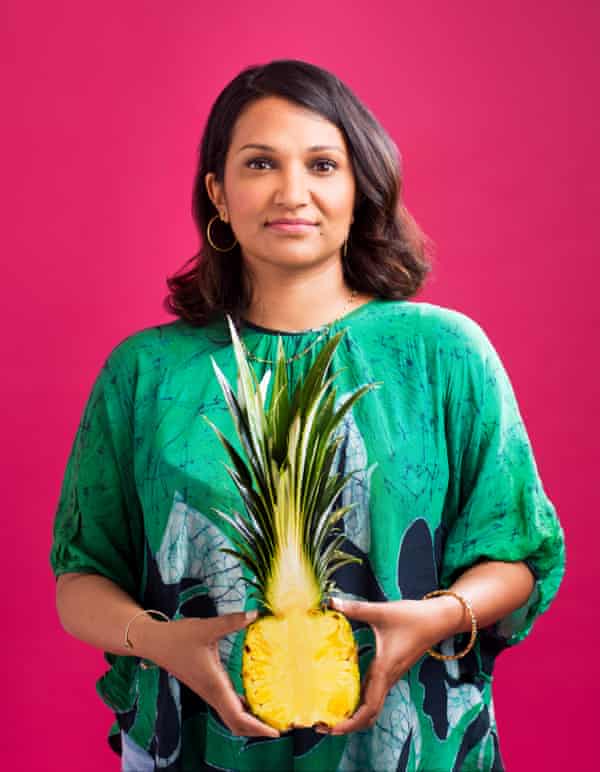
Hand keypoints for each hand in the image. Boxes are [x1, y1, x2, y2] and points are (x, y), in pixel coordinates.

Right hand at [144, 611, 279, 737]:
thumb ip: (231, 621)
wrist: (155, 642)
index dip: (256, 728)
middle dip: (257, 729)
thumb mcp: (206, 627)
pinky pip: (226, 704)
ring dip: (249, 720)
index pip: (237, 717)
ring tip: (271, 716)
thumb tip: (254, 613)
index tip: (275, 732)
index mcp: (214, 685)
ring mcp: (208, 691)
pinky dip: (241, 709)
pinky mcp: (207, 685)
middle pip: (236, 723)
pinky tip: (252, 700)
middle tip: (279, 727)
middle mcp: (212, 692)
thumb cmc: (179, 637)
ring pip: (231, 715)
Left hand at [321, 597, 446, 734]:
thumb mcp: (381, 611)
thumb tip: (330, 601)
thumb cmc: (413, 617)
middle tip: (323, 724)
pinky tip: (344, 691)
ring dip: (353, 714)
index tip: (330, 728)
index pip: (367, 709)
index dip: (349, 724)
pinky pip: (374, 692)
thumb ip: (355, 608)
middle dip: (347, 724)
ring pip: (372, 705)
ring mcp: (390, 676)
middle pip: (368, 715)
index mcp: (384, 670)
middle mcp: (387, 678)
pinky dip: (359, 701)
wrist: (438, 619)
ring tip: (330, 712)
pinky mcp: (391, 669)